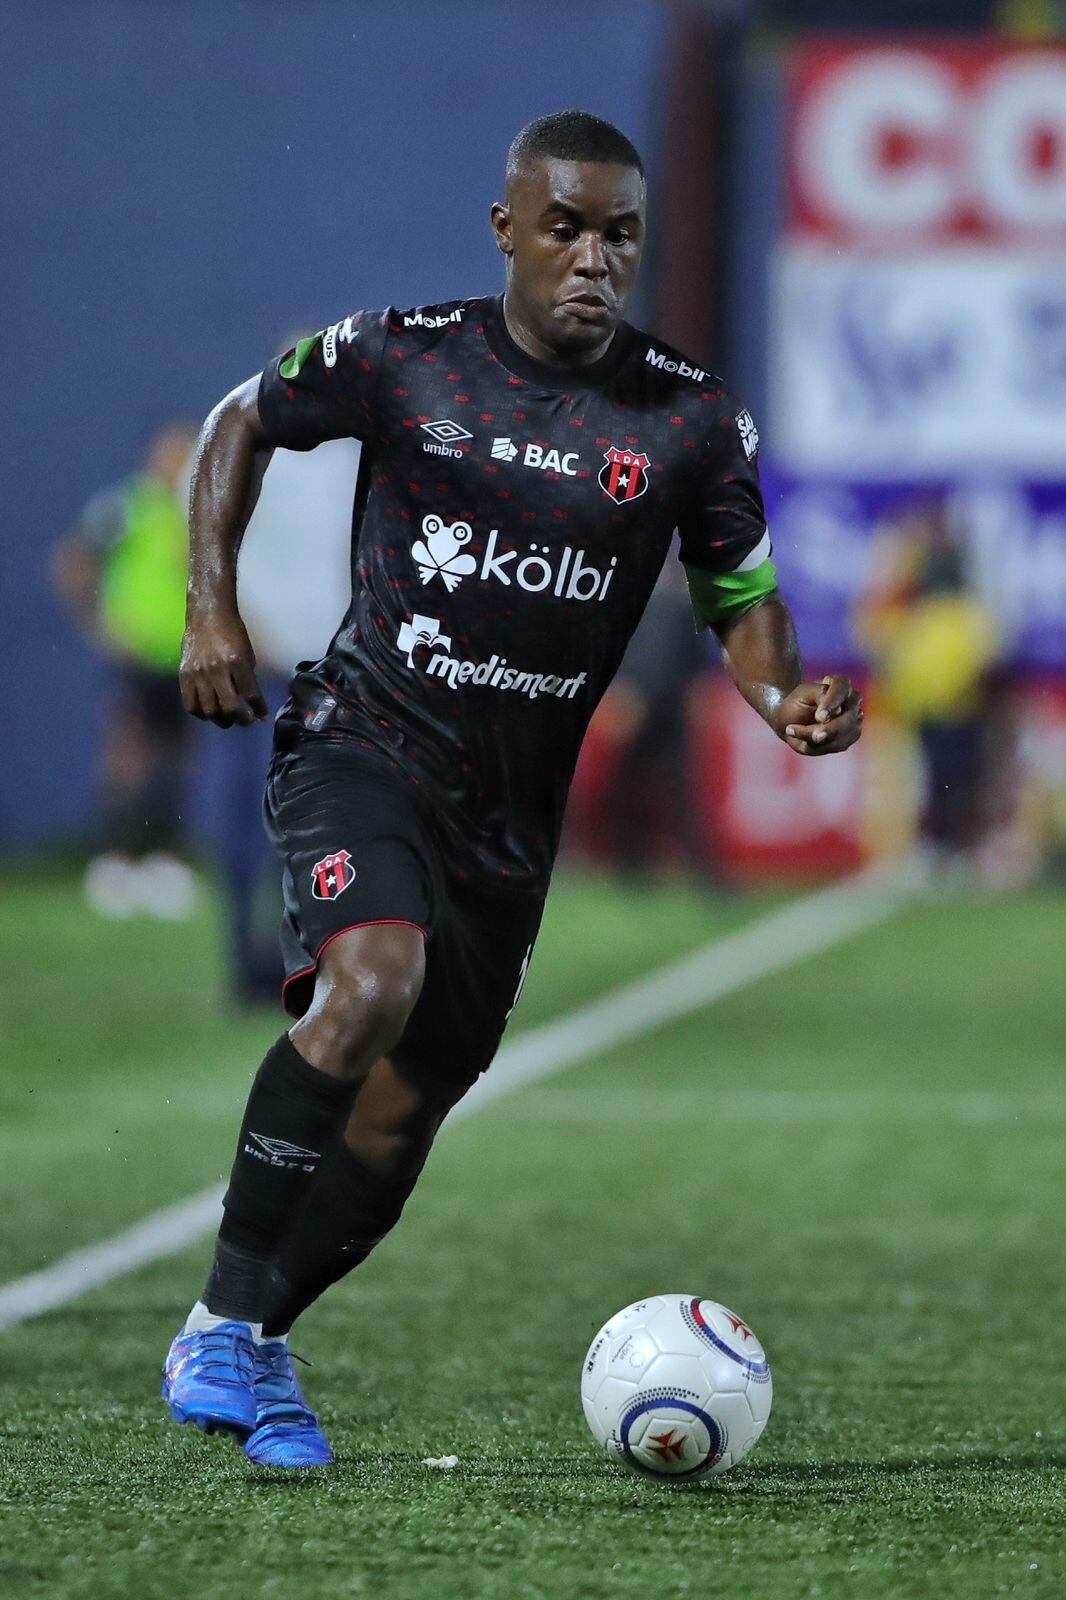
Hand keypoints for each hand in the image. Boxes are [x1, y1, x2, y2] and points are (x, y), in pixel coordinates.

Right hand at [179, 608, 267, 727]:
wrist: (207, 615)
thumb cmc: (232, 633)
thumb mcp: (247, 653)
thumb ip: (247, 678)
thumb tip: (251, 703)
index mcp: (236, 662)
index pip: (251, 694)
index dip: (259, 710)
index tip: (262, 717)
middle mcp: (217, 669)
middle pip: (229, 707)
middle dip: (241, 720)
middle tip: (246, 721)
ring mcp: (198, 673)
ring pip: (209, 710)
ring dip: (221, 720)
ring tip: (228, 719)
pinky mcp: (184, 675)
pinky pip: (190, 704)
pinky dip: (201, 714)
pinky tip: (209, 713)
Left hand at [774, 675, 862, 755]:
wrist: (792, 719)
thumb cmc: (798, 703)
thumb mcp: (802, 694)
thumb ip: (819, 695)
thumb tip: (839, 711)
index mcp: (840, 684)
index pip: (842, 688)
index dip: (832, 702)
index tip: (820, 717)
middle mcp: (852, 700)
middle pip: (849, 716)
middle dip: (831, 729)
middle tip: (815, 736)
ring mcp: (855, 719)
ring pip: (845, 733)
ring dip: (823, 740)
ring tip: (797, 735)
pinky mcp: (851, 735)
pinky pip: (839, 745)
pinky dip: (821, 747)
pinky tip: (805, 743)